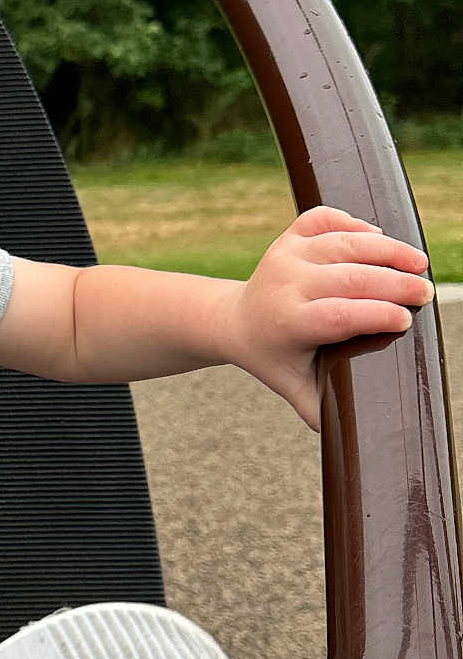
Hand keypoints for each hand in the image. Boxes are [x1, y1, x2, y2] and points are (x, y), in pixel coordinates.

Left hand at [232, 206, 433, 430]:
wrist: (234, 320)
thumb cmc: (273, 356)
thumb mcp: (293, 384)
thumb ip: (320, 407)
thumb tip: (349, 440)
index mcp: (287, 322)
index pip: (337, 314)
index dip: (375, 315)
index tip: (406, 321)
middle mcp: (284, 283)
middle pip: (348, 277)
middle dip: (393, 283)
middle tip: (425, 293)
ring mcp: (285, 255)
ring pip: (342, 243)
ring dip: (386, 249)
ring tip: (418, 264)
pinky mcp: (288, 237)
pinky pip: (323, 218)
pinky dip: (352, 222)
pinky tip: (377, 237)